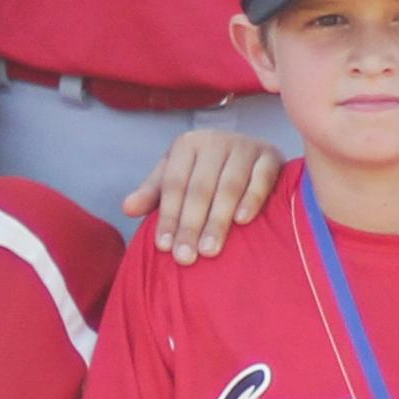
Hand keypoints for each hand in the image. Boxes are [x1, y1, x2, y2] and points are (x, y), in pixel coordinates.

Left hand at [123, 131, 283, 261]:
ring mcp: (245, 146)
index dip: (167, 216)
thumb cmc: (206, 173)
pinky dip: (252, 199)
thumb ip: (153, 194)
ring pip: (229, 186)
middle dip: (190, 225)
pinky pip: (262, 178)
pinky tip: (242, 221)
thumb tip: (127, 208)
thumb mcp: (176, 178)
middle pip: (200, 188)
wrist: (250, 155)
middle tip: (185, 257)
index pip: (174, 184)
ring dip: (218, 220)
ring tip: (209, 250)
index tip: (164, 247)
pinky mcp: (271, 155)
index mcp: (187, 144)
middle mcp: (215, 140)